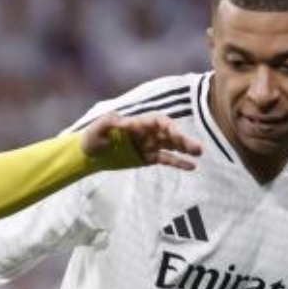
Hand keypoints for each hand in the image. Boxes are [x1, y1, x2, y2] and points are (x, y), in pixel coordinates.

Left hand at [79, 113, 201, 170]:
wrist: (88, 153)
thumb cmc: (92, 136)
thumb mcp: (99, 127)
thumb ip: (111, 123)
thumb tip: (126, 122)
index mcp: (139, 122)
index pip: (159, 122)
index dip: (168, 127)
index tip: (174, 133)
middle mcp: (148, 132)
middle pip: (170, 133)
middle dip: (183, 139)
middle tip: (197, 148)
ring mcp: (149, 145)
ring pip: (172, 145)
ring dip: (185, 148)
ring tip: (199, 154)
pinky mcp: (148, 158)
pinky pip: (166, 159)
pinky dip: (178, 162)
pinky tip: (192, 166)